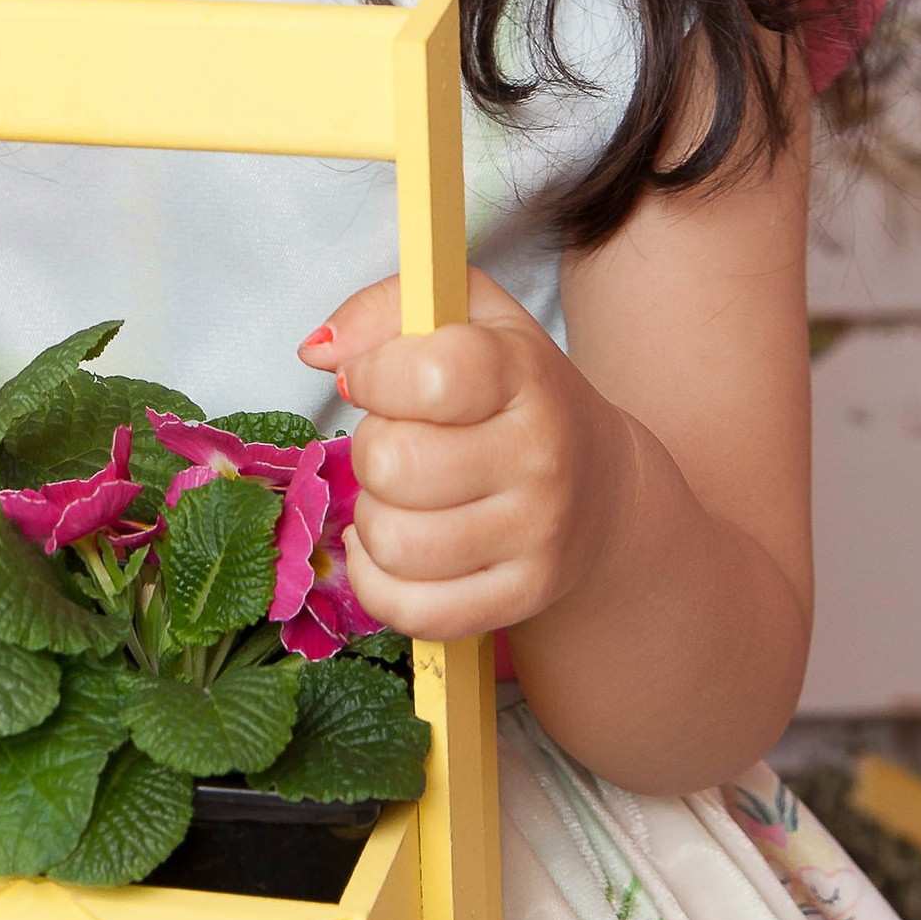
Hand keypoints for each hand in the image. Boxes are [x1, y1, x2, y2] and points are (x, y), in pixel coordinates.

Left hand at [298, 271, 620, 643]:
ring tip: (401, 498)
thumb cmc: (513, 393)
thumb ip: (386, 308)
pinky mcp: (522, 597)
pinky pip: (413, 610)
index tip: (373, 379)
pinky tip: (390, 551)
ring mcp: (536, 535)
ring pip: (395, 543)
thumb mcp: (468, 318)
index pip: (431, 376)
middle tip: (398, 444)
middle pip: (393, 465)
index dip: (375, 376)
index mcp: (523, 373)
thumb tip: (319, 353)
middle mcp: (539, 456)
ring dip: (373, 519)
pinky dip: (378, 584)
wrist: (601, 486)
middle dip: (370, 450)